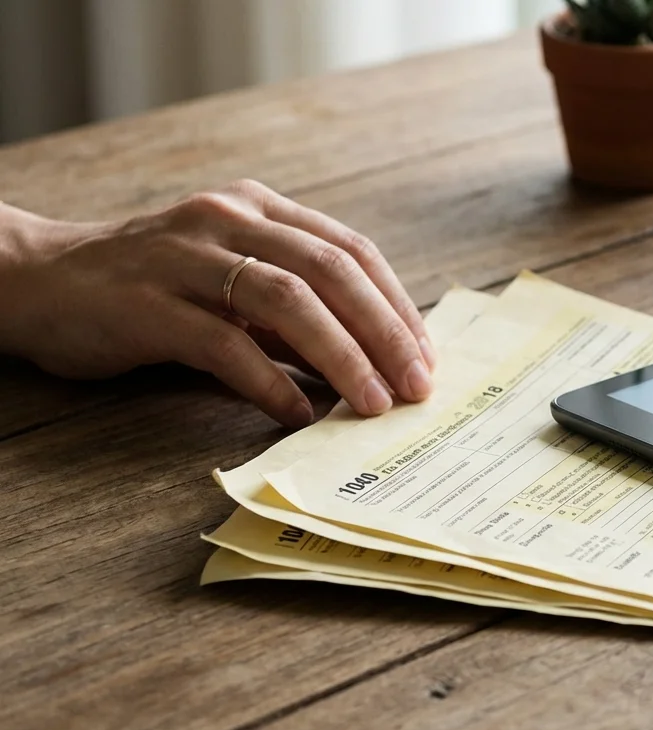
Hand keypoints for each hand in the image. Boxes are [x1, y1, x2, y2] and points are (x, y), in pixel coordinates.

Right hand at [0, 180, 434, 425]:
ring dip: (341, 357)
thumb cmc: (153, 289)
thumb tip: (373, 364)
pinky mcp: (146, 305)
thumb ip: (295, 313)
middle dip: (385, 332)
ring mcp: (184, 258)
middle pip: (330, 270)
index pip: (350, 251)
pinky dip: (270, 382)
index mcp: (258, 208)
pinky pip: (224, 344)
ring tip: (372, 404)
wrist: (40, 282)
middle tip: (417, 386)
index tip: (427, 356)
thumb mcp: (232, 284)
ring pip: (287, 300)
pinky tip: (299, 412)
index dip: (396, 305)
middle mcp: (226, 219)